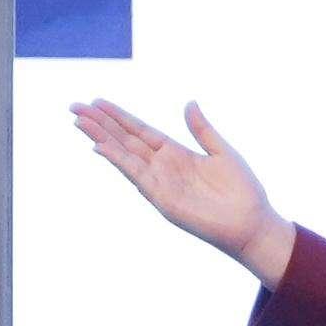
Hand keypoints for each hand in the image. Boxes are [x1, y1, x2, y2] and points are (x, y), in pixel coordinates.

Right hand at [70, 97, 294, 284]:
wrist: (251, 224)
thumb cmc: (242, 191)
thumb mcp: (222, 151)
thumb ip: (202, 129)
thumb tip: (189, 103)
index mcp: (176, 153)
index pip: (139, 130)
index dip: (118, 116)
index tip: (97, 102)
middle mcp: (162, 166)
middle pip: (124, 140)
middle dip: (100, 124)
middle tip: (75, 107)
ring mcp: (159, 182)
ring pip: (123, 155)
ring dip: (101, 138)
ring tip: (79, 122)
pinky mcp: (161, 199)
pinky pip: (136, 175)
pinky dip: (118, 161)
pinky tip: (100, 147)